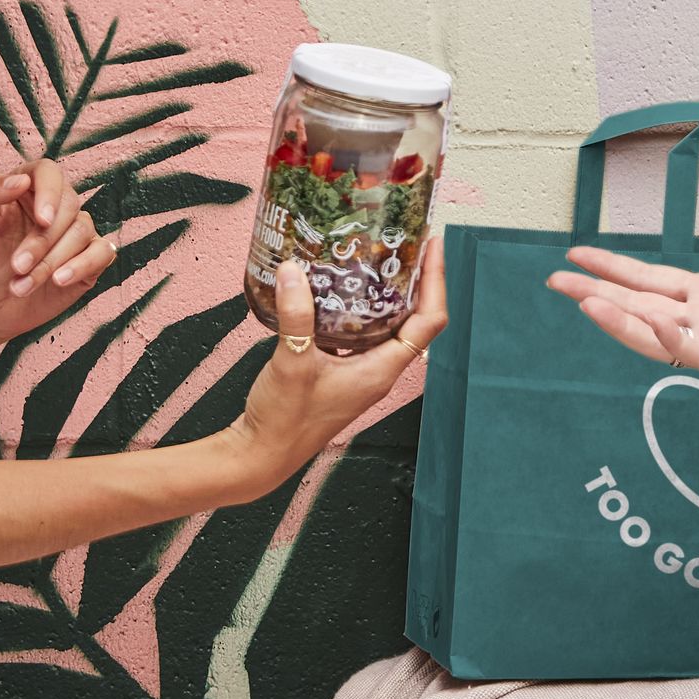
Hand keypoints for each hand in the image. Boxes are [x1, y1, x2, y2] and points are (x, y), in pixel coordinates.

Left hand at [0, 161, 115, 341]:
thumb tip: (21, 180)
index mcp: (25, 190)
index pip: (47, 172)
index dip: (49, 192)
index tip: (42, 220)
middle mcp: (54, 207)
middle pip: (68, 206)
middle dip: (43, 241)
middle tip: (17, 267)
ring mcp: (73, 233)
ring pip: (82, 231)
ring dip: (52, 262)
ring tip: (23, 285)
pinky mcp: (90, 259)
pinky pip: (104, 252)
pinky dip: (82, 266)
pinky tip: (59, 281)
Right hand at [228, 239, 447, 483]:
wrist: (262, 455)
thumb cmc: (283, 419)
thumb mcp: (291, 362)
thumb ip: (295, 316)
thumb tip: (292, 270)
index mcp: (381, 371)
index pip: (429, 322)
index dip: (436, 281)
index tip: (433, 246)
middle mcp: (379, 371)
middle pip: (416, 320)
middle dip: (418, 281)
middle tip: (409, 243)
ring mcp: (362, 373)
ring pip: (390, 327)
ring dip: (392, 294)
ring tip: (382, 258)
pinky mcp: (343, 374)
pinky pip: (364, 335)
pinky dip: (362, 310)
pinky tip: (343, 291)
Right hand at [548, 177, 698, 402]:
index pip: (647, 279)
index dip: (611, 267)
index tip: (575, 254)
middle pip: (637, 305)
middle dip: (596, 294)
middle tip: (554, 281)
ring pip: (654, 333)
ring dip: (620, 320)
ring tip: (585, 302)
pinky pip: (695, 353)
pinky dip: (672, 339)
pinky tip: (654, 320)